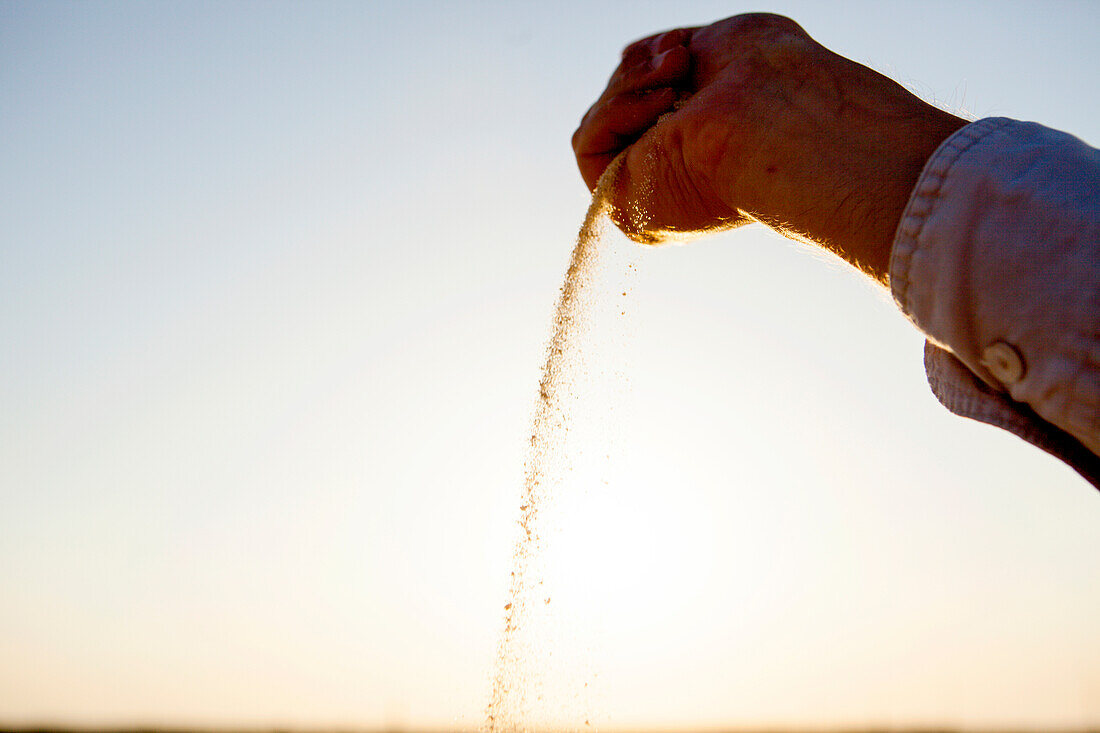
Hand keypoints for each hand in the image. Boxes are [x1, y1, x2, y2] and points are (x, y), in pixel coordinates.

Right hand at [572, 13, 966, 281]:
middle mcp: (674, 176)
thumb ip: (668, 60)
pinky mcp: (624, 207)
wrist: (779, 113)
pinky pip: (588, 144)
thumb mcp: (716, 46)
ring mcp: (647, 194)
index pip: (645, 103)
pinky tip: (663, 103)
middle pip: (620, 109)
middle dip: (643, 70)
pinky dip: (615, 111)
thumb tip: (628, 60)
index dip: (649, 68)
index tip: (682, 45)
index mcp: (699, 149)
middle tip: (682, 55)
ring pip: (601, 122)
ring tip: (677, 70)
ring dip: (631, 85)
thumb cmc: (771, 80)